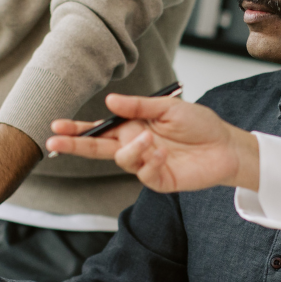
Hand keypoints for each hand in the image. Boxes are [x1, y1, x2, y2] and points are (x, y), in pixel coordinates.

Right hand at [45, 93, 260, 193]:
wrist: (225, 145)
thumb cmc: (199, 123)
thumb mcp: (168, 107)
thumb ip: (138, 106)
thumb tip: (109, 101)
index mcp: (133, 127)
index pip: (99, 128)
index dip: (77, 129)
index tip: (56, 127)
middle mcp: (135, 145)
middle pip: (98, 148)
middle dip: (75, 146)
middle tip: (54, 143)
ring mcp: (146, 164)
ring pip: (122, 160)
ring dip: (132, 149)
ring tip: (151, 140)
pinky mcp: (159, 180)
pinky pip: (144, 174)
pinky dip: (151, 162)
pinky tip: (163, 154)